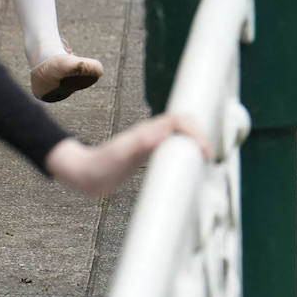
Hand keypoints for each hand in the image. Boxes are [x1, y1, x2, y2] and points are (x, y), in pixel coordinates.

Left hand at [44, 113, 210, 196]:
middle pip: (184, 122)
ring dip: (196, 141)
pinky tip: (191, 166)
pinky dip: (187, 150)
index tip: (207, 154)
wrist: (84, 175)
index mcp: (147, 132)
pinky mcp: (148, 152)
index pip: (179, 121)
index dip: (197, 132)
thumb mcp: (120, 157)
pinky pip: (174, 144)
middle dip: (202, 133)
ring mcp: (150, 142)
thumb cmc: (100, 167)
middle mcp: (150, 133)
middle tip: (212, 156)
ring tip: (208, 160)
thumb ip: (139, 144)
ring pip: (180, 133)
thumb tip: (163, 133)